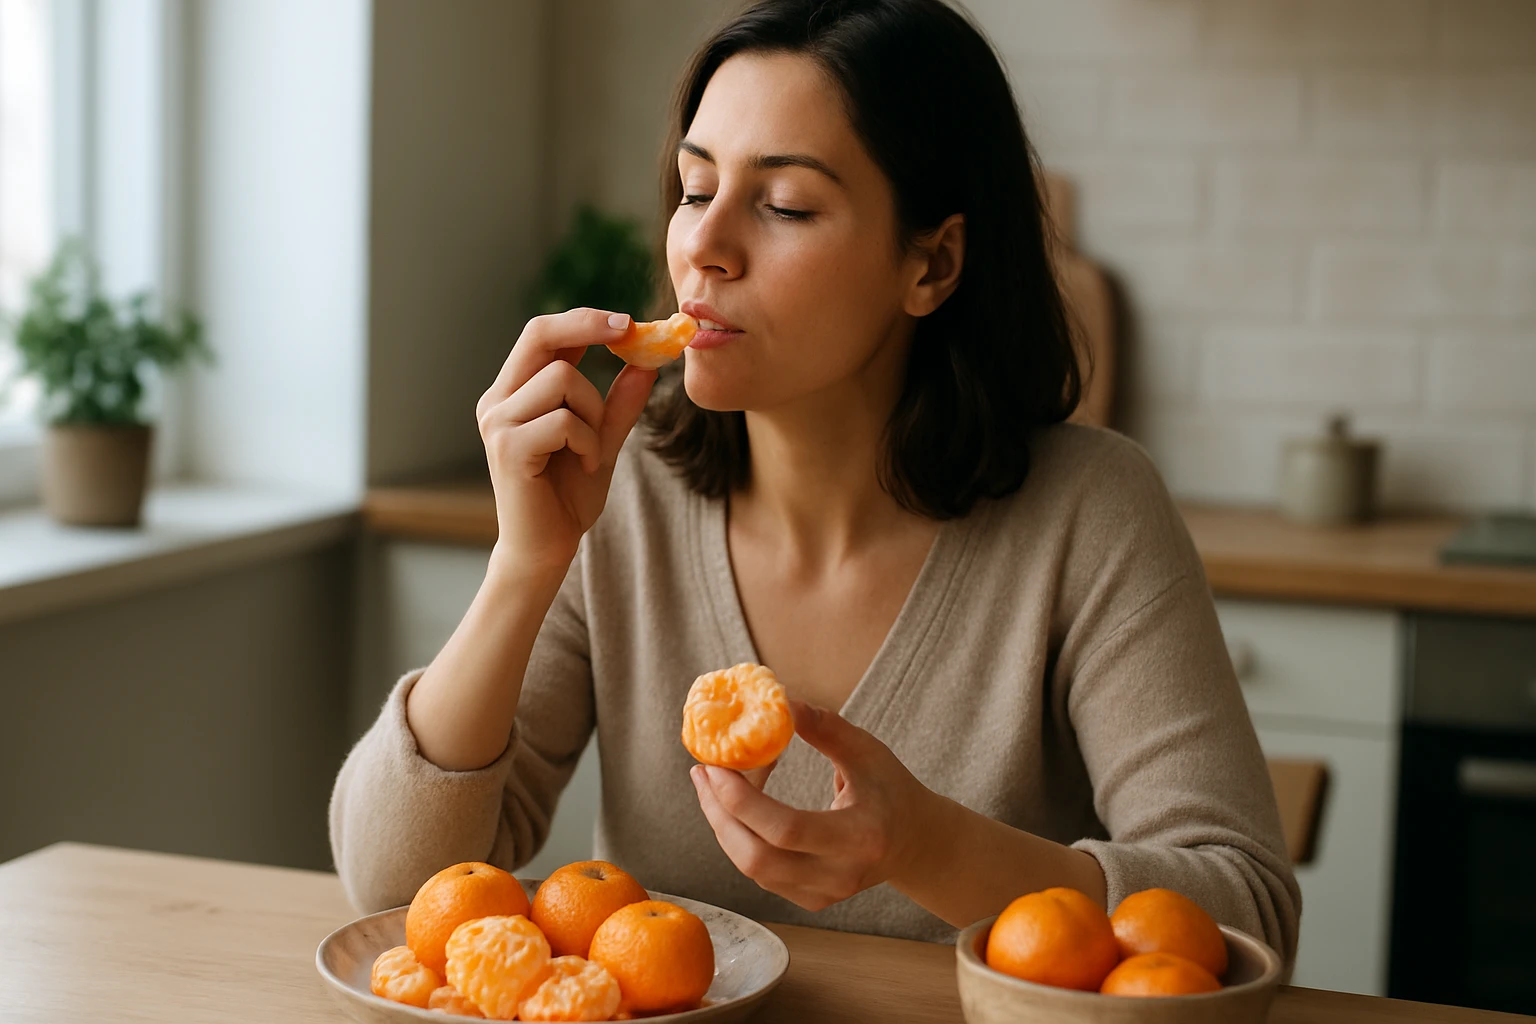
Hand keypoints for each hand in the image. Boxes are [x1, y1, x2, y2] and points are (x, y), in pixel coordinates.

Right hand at [476, 308, 657, 580]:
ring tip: (592, 450)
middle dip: (587, 327)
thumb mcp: (601, 441)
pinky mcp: (508, 448)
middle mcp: (497, 401)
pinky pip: (564, 421)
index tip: (626, 322)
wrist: (546, 550)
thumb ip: (619, 404)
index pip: (541, 334)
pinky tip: (585, 466)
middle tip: (629, 333)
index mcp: (513, 393)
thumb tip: (647, 362)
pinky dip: (588, 441)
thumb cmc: (567, 497)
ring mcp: (498, 423)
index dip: (583, 320)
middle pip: (540, 335)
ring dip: (594, 413)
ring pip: (563, 381)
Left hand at [690, 700, 934, 911]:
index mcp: (860, 837)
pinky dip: (740, 837)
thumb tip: (781, 701)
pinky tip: (736, 805)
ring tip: (714, 782)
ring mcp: (823, 895)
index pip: (786, 829)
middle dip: (719, 814)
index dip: (742, 799)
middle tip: (703, 772)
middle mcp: (840, 876)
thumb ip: (825, 728)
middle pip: (757, 859)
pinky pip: (760, 873)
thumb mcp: (868, 751)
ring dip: (724, 823)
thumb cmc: (892, 789)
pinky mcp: (810, 901)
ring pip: (752, 868)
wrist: (916, 843)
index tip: (716, 765)